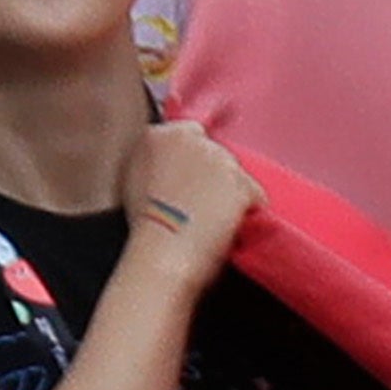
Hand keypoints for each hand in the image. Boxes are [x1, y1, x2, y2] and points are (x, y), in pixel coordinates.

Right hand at [121, 118, 259, 269]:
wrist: (162, 254)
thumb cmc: (145, 229)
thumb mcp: (135, 181)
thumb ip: (155, 162)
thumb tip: (171, 165)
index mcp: (157, 137)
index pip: (189, 135)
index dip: (195, 164)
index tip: (192, 185)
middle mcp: (190, 139)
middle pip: (216, 154)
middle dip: (214, 178)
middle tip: (201, 208)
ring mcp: (217, 158)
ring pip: (236, 175)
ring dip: (231, 196)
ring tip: (212, 222)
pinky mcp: (240, 182)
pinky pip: (256, 196)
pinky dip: (249, 212)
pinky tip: (229, 229)